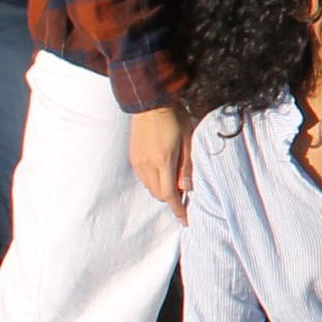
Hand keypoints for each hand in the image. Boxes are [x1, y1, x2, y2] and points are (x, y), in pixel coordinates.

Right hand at [128, 103, 191, 220]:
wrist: (149, 102)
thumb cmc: (174, 117)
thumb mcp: (188, 138)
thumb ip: (187, 165)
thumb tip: (187, 187)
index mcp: (163, 161)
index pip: (170, 194)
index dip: (178, 209)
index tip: (185, 219)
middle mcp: (147, 164)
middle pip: (159, 194)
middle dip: (172, 199)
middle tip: (185, 192)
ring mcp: (137, 161)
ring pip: (150, 187)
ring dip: (162, 190)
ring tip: (175, 180)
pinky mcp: (133, 157)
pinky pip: (143, 178)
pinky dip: (154, 181)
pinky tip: (163, 172)